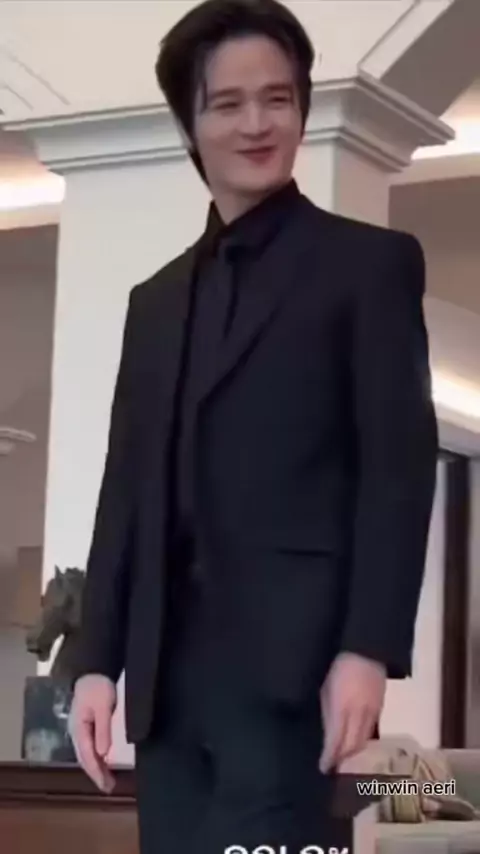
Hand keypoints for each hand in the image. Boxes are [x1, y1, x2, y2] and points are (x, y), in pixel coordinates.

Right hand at [68, 674, 116, 791]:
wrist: (93, 671)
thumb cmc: (98, 687)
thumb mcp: (103, 707)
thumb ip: (103, 729)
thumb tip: (103, 753)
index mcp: (79, 728)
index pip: (87, 755)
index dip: (96, 772)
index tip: (106, 784)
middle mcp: (77, 732)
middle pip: (85, 758)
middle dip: (96, 774)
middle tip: (109, 788)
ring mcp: (81, 729)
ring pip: (87, 754)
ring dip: (96, 768)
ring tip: (108, 781)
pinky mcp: (87, 726)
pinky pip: (90, 747)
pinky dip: (97, 758)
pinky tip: (104, 763)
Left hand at [319, 652, 385, 773]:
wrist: (367, 650)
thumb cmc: (339, 667)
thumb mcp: (326, 688)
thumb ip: (328, 711)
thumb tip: (328, 734)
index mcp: (342, 708)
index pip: (336, 741)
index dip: (330, 757)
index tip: (324, 768)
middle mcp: (359, 714)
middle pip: (352, 746)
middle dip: (342, 759)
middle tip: (333, 767)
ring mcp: (373, 712)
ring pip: (364, 741)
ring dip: (353, 752)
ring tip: (343, 759)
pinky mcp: (380, 708)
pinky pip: (371, 731)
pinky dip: (362, 740)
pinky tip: (355, 742)